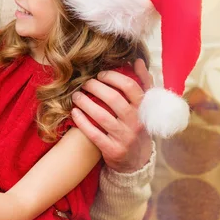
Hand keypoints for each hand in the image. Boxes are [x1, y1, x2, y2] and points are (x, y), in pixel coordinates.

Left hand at [71, 59, 153, 173]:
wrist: (137, 159)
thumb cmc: (137, 125)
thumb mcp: (145, 106)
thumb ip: (143, 82)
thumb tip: (137, 60)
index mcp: (144, 109)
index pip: (130, 87)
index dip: (113, 77)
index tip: (100, 75)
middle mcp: (136, 122)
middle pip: (113, 99)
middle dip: (95, 88)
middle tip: (84, 83)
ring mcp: (125, 137)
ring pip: (102, 116)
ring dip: (85, 103)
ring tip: (76, 96)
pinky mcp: (113, 150)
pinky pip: (94, 134)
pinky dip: (82, 121)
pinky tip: (74, 112)